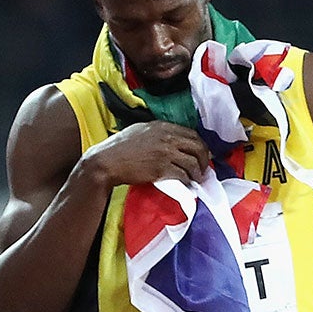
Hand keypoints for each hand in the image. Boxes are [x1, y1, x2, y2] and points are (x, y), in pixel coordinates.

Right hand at [80, 122, 209, 188]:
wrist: (107, 161)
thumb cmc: (119, 147)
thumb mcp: (140, 130)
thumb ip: (157, 132)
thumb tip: (171, 139)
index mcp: (162, 126)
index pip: (192, 133)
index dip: (200, 145)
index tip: (202, 153)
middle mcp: (167, 138)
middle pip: (197, 147)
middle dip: (204, 159)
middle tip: (204, 168)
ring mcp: (165, 153)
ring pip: (192, 163)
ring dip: (198, 173)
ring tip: (197, 179)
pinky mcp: (162, 169)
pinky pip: (183, 175)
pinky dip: (188, 181)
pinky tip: (187, 184)